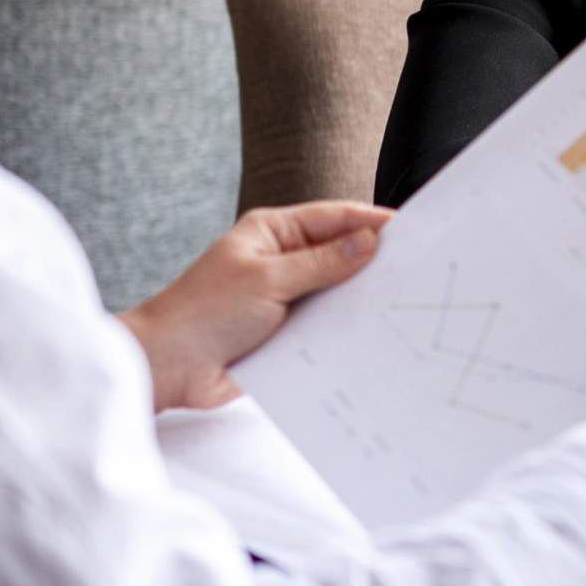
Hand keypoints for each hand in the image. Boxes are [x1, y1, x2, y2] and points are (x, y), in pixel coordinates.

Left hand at [120, 202, 391, 412]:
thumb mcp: (267, 279)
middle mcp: (284, 261)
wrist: (168, 367)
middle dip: (373, 263)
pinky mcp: (288, 334)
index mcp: (274, 233)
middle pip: (341, 255)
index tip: (410, 230)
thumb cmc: (202, 312)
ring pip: (337, 294)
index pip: (334, 218)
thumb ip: (321, 263)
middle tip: (417, 271)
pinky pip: (326, 329)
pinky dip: (346, 332)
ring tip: (402, 306)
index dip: (371, 222)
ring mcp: (287, 298)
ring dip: (361, 301)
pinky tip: (373, 338)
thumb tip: (367, 243)